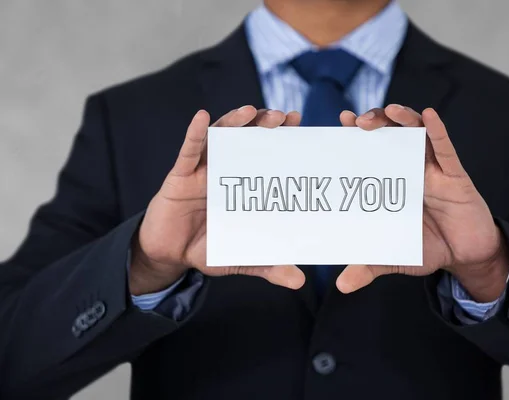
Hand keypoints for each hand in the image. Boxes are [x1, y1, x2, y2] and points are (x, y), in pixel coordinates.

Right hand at [129, 106, 304, 294]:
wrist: (170, 255)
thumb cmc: (207, 248)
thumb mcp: (241, 257)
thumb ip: (267, 265)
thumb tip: (299, 281)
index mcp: (244, 184)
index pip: (266, 154)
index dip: (282, 138)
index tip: (299, 124)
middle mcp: (226, 170)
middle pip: (247, 138)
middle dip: (264, 124)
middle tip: (283, 117)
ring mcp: (203, 170)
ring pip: (220, 137)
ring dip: (235, 121)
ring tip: (251, 112)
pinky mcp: (179, 176)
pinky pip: (188, 151)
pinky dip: (194, 134)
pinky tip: (201, 117)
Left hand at [336, 105, 508, 301]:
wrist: (466, 256)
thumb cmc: (428, 248)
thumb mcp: (395, 257)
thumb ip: (370, 266)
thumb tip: (342, 286)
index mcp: (392, 183)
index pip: (370, 151)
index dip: (355, 136)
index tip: (339, 124)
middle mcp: (410, 169)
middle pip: (391, 134)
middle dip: (375, 121)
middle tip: (356, 121)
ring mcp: (433, 170)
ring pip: (417, 133)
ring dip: (402, 118)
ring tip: (388, 111)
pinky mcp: (456, 176)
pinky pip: (446, 149)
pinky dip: (438, 131)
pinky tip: (429, 116)